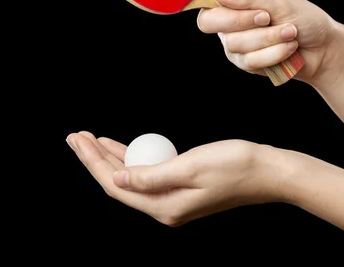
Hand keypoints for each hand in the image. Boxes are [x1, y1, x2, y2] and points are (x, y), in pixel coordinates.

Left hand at [66, 131, 295, 226]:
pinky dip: (132, 158)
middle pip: (119, 183)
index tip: (78, 140)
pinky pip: (147, 174)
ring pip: (131, 178)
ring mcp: (173, 199)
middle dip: (95, 159)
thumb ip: (151, 176)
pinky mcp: (182, 188)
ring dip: (110, 158)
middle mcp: (165, 208)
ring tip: (90, 139)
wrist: (267, 172)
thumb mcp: (190, 167)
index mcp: (164, 207)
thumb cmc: (233, 165)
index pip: (116, 185)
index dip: (93, 162)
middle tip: (76, 135)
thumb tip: (117, 181)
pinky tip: (122, 147)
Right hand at [197, 0, 341, 83]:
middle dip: (243, 21)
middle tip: (268, 18)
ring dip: (268, 38)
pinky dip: (274, 53)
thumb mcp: (281, 1)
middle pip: (209, 22)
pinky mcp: (244, 61)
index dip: (219, 3)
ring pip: (233, 43)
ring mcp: (234, 41)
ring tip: (290, 32)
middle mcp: (229, 16)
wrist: (324, 49)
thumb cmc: (305, 18)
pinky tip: (289, 48)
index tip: (248, 4)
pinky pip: (249, 61)